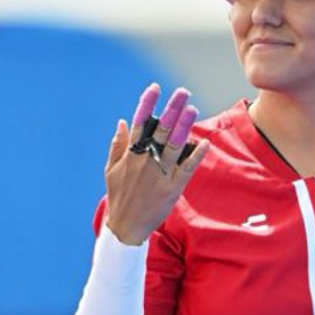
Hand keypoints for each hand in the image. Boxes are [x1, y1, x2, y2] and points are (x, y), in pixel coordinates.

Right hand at [101, 82, 210, 245]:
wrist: (125, 227)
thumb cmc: (118, 196)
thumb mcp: (110, 170)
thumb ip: (117, 145)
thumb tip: (123, 122)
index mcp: (131, 154)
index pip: (140, 123)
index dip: (148, 104)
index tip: (156, 88)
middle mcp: (146, 161)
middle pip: (161, 129)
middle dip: (172, 109)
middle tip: (183, 92)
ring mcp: (160, 174)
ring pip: (175, 145)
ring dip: (184, 126)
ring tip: (192, 108)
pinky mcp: (172, 189)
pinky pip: (187, 169)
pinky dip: (196, 156)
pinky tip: (204, 142)